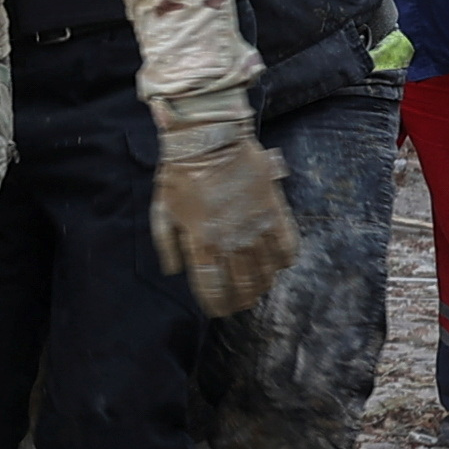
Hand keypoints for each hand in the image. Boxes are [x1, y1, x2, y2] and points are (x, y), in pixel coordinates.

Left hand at [149, 131, 298, 317]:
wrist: (210, 138)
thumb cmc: (180, 173)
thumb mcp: (161, 210)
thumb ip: (167, 245)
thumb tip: (175, 271)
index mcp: (202, 244)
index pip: (213, 289)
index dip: (217, 305)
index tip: (217, 310)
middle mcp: (233, 243)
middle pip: (243, 287)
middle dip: (240, 300)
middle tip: (239, 302)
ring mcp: (257, 230)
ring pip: (267, 274)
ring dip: (262, 286)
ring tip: (257, 288)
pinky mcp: (276, 214)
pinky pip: (288, 249)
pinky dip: (283, 261)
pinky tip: (276, 263)